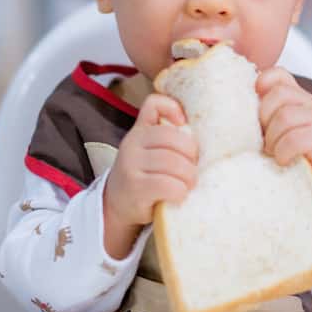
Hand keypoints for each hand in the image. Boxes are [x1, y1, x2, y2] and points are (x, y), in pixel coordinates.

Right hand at [103, 93, 197, 257]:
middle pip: (174, 138)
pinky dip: (180, 191)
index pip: (154, 105)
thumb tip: (194, 129)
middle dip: (192, 155)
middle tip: (194, 168)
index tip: (184, 125)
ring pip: (174, 163)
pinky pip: (168, 185)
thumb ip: (165, 136)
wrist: (117, 205)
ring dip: (189, 177)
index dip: (172, 108)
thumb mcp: (148, 151)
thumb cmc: (143, 176)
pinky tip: (179, 195)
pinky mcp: (136, 188)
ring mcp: (131, 165)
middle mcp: (132, 144)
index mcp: (139, 131)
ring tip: (189, 184)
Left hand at [257, 67, 311, 215]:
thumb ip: (260, 114)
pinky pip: (293, 140)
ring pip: (284, 117)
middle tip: (265, 139)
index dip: (262, 84)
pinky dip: (282, 153)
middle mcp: (309, 103)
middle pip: (277, 95)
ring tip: (273, 152)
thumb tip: (227, 108)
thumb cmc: (291, 153)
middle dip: (265, 120)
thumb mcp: (274, 129)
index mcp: (295, 96)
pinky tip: (282, 160)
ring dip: (273, 139)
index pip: (277, 74)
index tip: (256, 109)